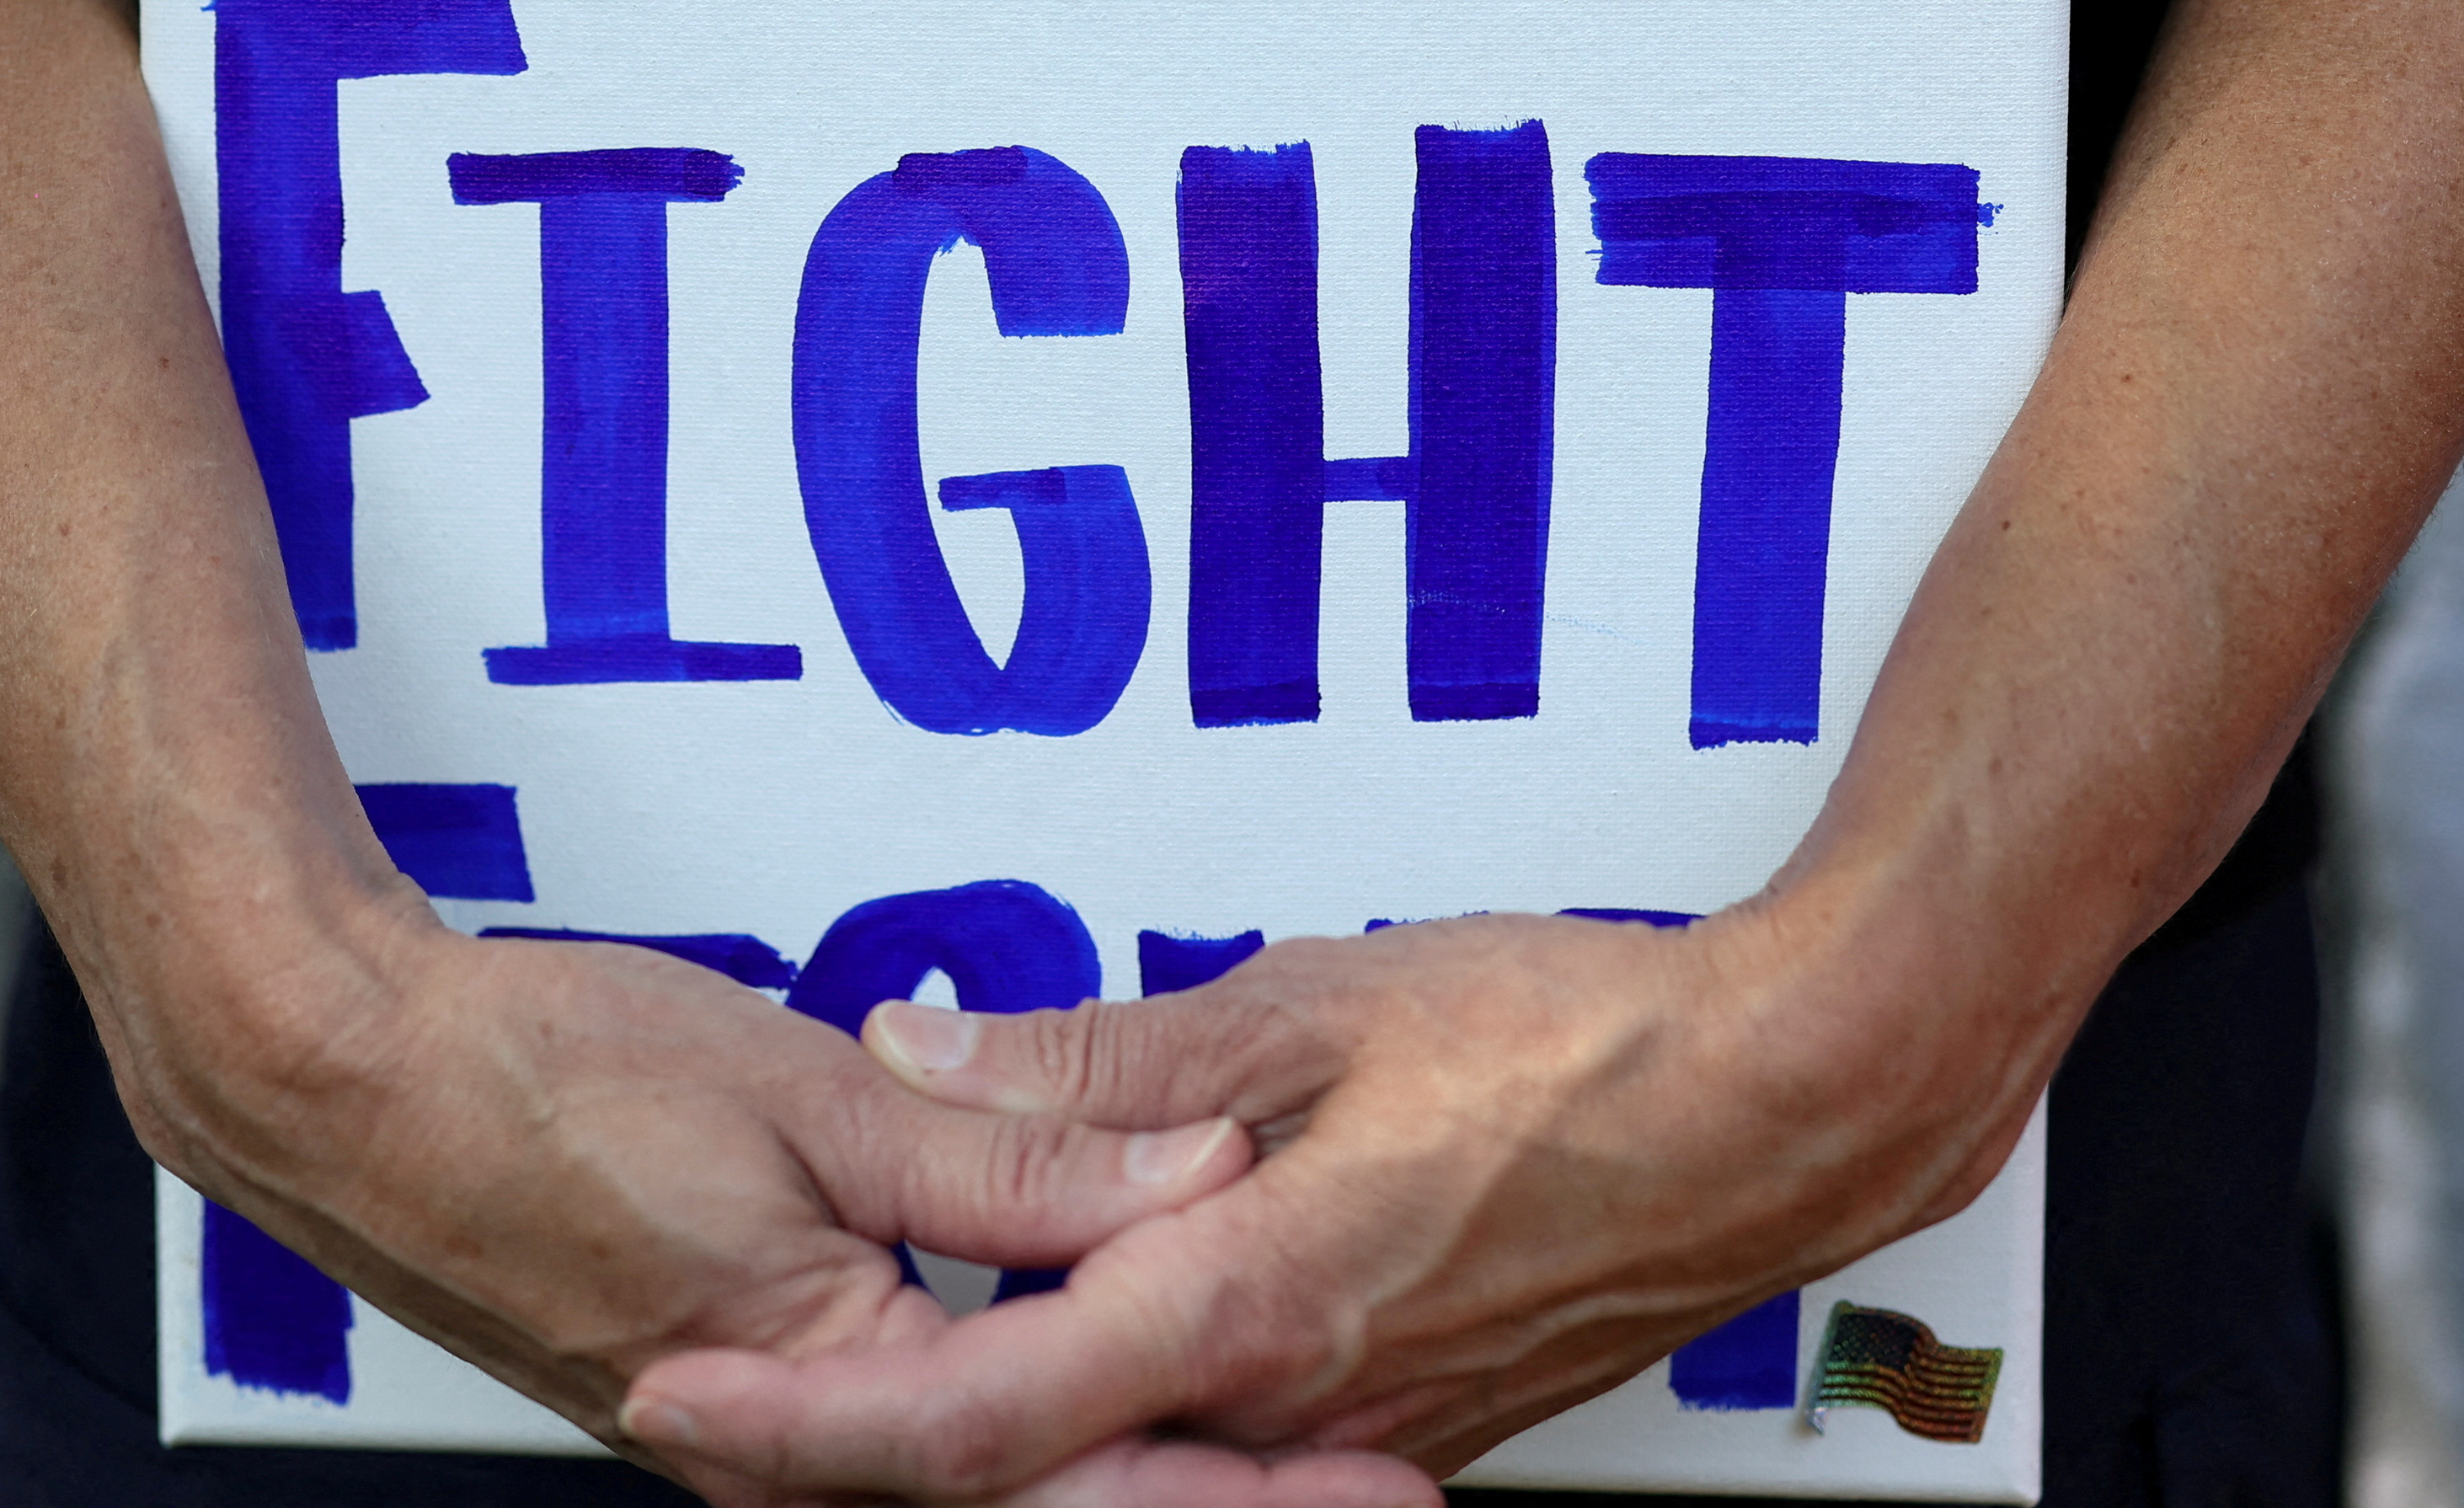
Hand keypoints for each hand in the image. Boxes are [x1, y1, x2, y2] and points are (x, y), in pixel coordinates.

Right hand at [104, 909, 1443, 1507]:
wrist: (355, 1091)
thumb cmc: (542, 1085)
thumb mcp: (810, 1099)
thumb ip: (1008, 1151)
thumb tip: (1185, 1171)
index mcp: (829, 1401)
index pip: (1087, 1475)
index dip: (1248, 1491)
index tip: (1380, 1489)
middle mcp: (798, 1462)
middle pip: (1053, 1501)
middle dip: (1218, 1496)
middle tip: (1375, 1484)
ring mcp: (767, 1437)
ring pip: (993, 1476)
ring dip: (1133, 1459)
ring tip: (1279, 1438)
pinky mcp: (745, 1395)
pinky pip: (922, 1436)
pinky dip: (1036, 1419)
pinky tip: (1099, 1373)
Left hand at [622, 894, 2063, 1492]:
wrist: (1782, 1106)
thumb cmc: (1576, 1044)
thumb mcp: (1309, 1003)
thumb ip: (1099, 1060)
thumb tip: (925, 1053)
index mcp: (1244, 1306)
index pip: (970, 1422)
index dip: (805, 1423)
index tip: (682, 1393)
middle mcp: (1290, 1405)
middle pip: (1026, 1476)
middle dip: (860, 1443)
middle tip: (722, 1383)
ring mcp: (1356, 1430)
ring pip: (1124, 1468)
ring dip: (986, 1428)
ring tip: (859, 1351)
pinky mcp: (1404, 1418)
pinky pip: (1219, 1448)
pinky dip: (1114, 1418)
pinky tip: (1069, 1342)